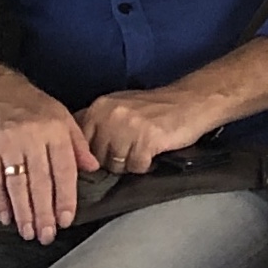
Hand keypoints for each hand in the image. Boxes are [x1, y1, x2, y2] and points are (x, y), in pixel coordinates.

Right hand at [0, 72, 97, 243]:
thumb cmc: (33, 106)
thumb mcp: (63, 118)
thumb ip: (78, 144)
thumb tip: (94, 168)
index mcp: (56, 132)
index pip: (64, 171)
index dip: (65, 198)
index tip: (66, 220)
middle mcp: (33, 138)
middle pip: (40, 182)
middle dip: (44, 212)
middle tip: (47, 235)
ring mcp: (8, 144)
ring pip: (17, 184)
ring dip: (23, 212)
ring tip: (28, 232)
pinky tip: (6, 217)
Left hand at [78, 85, 224, 177]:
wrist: (193, 100)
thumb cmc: (157, 108)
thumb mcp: (120, 106)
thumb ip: (97, 123)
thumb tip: (75, 149)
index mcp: (99, 107)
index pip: (79, 142)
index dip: (90, 154)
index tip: (103, 155)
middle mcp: (109, 115)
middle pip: (97, 157)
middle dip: (112, 160)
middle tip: (130, 150)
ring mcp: (127, 127)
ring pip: (116, 165)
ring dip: (130, 163)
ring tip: (143, 150)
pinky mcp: (146, 140)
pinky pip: (136, 166)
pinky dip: (146, 164)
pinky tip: (154, 152)